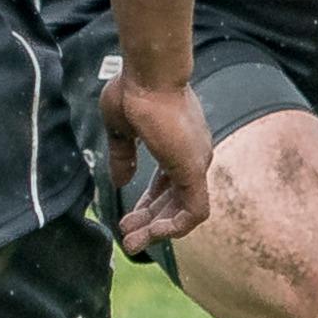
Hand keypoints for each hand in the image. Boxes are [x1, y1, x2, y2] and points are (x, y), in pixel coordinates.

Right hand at [102, 71, 211, 251]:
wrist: (148, 75)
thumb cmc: (134, 92)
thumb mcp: (122, 131)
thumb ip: (123, 157)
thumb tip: (120, 182)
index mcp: (178, 145)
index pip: (167, 186)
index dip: (148, 206)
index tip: (126, 219)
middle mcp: (193, 156)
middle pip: (175, 201)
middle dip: (150, 223)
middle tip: (127, 238)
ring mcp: (197, 162)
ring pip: (185, 211)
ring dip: (159, 231)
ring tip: (133, 242)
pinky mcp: (195, 170)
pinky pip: (195, 211)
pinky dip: (176, 227)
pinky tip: (152, 234)